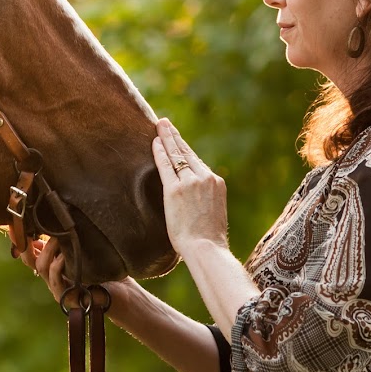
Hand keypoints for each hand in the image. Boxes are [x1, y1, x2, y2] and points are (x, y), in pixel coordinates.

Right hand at [16, 235, 136, 321]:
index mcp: (55, 264)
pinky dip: (58, 266)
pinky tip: (64, 257)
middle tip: (36, 228)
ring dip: (48, 250)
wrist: (123, 292)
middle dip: (28, 243)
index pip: (31, 251)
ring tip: (58, 238)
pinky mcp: (66, 298)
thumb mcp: (86, 247)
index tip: (16, 224)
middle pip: (30, 259)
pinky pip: (55, 280)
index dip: (22, 239)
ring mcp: (58, 288)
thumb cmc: (107, 267)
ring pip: (41, 267)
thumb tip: (58, 217)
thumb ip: (70, 238)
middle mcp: (53, 276)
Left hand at [152, 118, 227, 256]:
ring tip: (159, 125)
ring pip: (176, 155)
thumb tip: (195, 202)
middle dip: (174, 136)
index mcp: (217, 183)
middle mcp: (205, 178)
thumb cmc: (209, 239)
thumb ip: (204, 201)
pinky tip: (153, 142)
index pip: (197, 161)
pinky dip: (159, 152)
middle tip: (165, 122)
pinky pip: (166, 165)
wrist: (207, 248)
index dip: (185, 149)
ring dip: (166, 138)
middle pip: (186, 152)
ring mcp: (190, 182)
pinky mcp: (175, 189)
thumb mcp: (213, 213)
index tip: (178, 140)